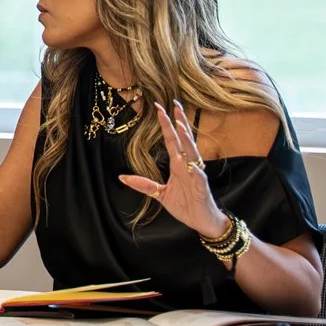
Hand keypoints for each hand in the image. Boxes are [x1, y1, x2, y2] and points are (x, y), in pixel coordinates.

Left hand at [118, 102, 229, 237]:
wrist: (202, 221)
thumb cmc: (185, 205)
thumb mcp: (160, 194)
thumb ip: (144, 185)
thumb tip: (123, 177)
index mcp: (178, 165)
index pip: (171, 140)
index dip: (166, 125)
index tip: (160, 108)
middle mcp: (187, 166)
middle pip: (183, 140)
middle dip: (179, 122)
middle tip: (174, 104)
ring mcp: (195, 175)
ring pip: (192, 153)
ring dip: (187, 139)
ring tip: (181, 124)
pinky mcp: (202, 188)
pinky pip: (199, 177)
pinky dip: (196, 171)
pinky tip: (194, 164)